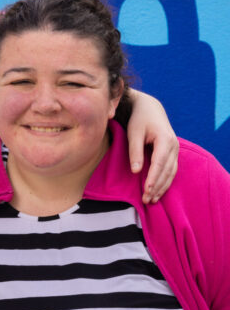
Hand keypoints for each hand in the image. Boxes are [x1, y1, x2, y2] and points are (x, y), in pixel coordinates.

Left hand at [127, 89, 178, 203]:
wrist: (150, 109)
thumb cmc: (139, 120)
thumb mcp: (134, 133)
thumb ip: (134, 151)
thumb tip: (135, 171)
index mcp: (165, 139)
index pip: (160, 162)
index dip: (153, 177)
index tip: (146, 190)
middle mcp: (174, 146)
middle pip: (167, 171)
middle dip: (157, 186)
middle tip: (146, 200)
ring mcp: (175, 150)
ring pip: (171, 173)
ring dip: (162, 187)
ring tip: (151, 200)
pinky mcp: (172, 153)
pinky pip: (171, 171)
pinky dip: (165, 182)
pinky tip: (157, 192)